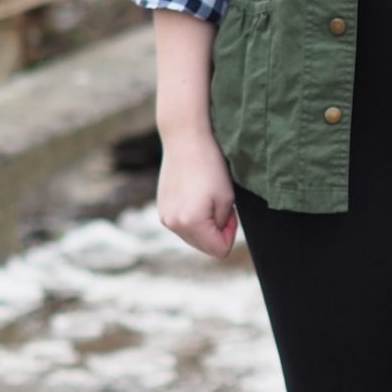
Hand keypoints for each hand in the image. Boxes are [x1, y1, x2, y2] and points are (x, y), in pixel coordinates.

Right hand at [156, 127, 238, 258]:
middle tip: (220, 205)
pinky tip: (195, 197)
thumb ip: (223, 225)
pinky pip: (182, 226)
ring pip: (193, 238)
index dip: (230, 233)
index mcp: (191, 223)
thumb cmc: (211, 167)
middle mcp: (173, 224)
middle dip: (217, 232)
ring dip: (205, 225)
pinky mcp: (162, 210)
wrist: (185, 140)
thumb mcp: (227, 199)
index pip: (219, 250)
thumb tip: (216, 237)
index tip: (230, 212)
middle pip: (205, 247)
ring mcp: (165, 218)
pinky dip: (192, 218)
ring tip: (207, 199)